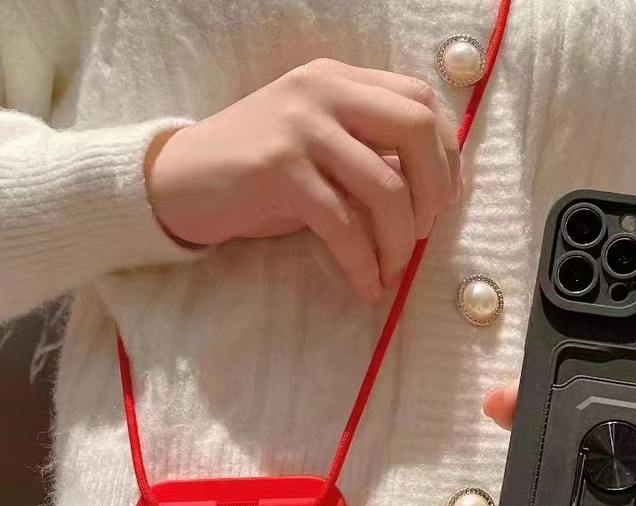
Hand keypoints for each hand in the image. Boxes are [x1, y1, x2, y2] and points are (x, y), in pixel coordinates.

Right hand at [145, 58, 461, 301]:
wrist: (181, 181)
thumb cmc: (260, 173)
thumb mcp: (320, 147)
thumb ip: (368, 151)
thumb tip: (434, 191)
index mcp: (339, 80)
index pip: (420, 101)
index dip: (446, 154)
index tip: (443, 199)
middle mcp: (323, 91)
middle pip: (417, 129)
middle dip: (435, 191)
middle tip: (423, 233)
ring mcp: (300, 127)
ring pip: (385, 186)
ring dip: (400, 241)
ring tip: (392, 269)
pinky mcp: (279, 170)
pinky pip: (343, 225)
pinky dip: (363, 264)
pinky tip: (366, 287)